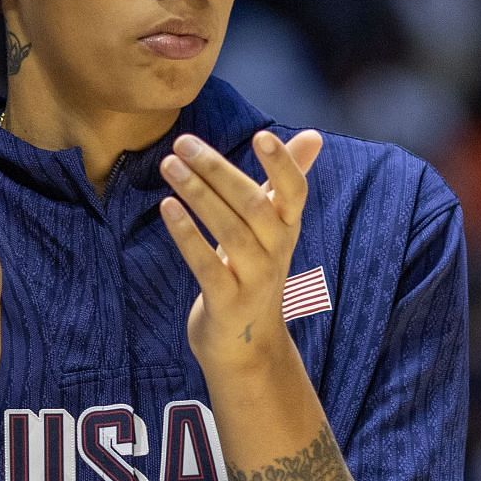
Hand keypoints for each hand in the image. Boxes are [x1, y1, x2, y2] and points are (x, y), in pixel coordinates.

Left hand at [158, 128, 322, 366]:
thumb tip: (314, 135)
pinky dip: (187, 235)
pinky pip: (207, 265)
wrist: (246, 344)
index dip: (283, 165)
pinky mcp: (227, 302)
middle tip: (183, 143)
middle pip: (253, 205)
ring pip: (229, 231)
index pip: (294, 192)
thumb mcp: (274, 227)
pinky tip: (167, 208)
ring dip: (197, 195)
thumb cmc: (254, 270)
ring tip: (169, 166)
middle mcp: (277, 252)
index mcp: (288, 228)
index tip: (262, 135)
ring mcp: (254, 279)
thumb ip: (286, 181)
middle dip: (217, 171)